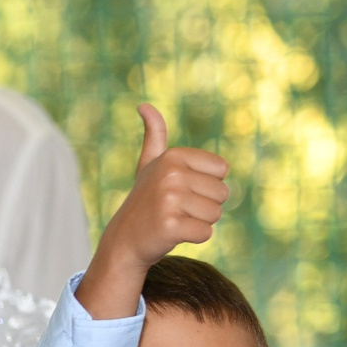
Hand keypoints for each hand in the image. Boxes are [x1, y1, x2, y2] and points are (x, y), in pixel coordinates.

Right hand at [77, 105, 229, 318]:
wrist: (124, 240)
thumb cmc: (145, 201)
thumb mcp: (149, 165)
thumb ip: (154, 135)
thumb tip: (144, 105)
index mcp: (173, 156)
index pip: (222, 170)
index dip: (207, 185)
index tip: (182, 190)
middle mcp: (171, 174)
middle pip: (222, 194)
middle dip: (204, 206)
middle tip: (177, 210)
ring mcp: (169, 200)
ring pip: (215, 215)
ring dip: (199, 222)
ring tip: (175, 220)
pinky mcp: (170, 226)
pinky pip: (205, 233)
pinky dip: (194, 238)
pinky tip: (173, 234)